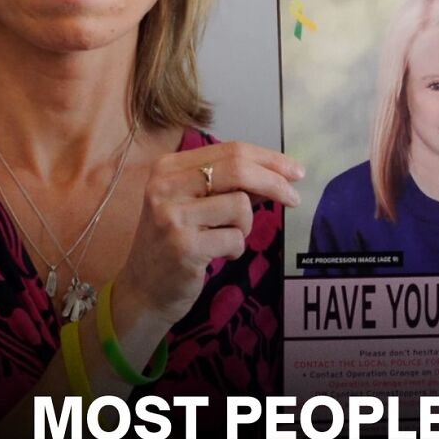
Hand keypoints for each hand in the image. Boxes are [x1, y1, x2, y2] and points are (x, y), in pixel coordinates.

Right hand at [116, 141, 302, 327]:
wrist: (143, 288)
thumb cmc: (175, 240)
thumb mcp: (196, 204)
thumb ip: (231, 185)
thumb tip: (279, 172)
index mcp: (169, 167)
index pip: (230, 150)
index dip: (269, 159)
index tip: (295, 171)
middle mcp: (166, 185)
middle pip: (238, 169)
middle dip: (275, 183)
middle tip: (295, 198)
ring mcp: (172, 215)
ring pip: (240, 206)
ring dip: (245, 226)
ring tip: (226, 238)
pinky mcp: (183, 246)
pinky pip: (235, 238)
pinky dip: (235, 248)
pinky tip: (217, 255)